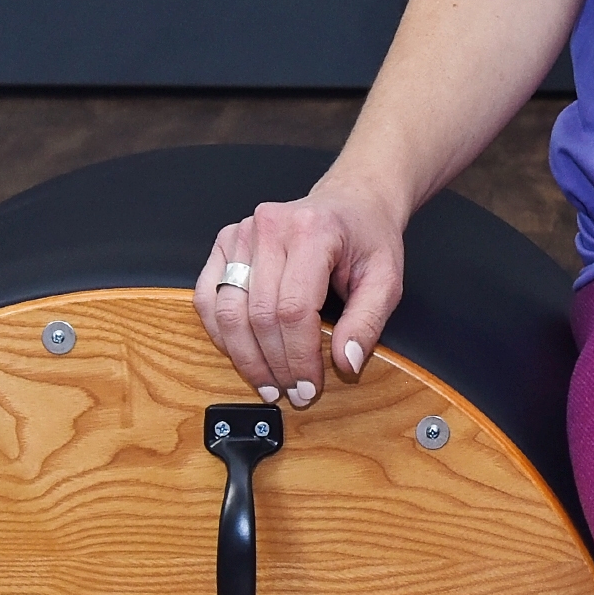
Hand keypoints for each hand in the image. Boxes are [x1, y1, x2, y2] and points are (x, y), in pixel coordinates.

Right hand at [193, 170, 405, 406]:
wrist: (351, 202)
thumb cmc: (367, 238)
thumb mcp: (386, 279)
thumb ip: (368, 322)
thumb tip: (346, 363)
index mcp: (312, 231)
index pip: (294, 309)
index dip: (299, 357)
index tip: (309, 386)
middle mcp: (271, 226)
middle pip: (260, 315)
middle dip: (275, 365)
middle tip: (291, 392)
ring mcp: (243, 232)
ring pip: (228, 311)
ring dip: (245, 357)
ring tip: (267, 383)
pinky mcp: (226, 241)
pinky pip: (208, 297)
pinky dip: (220, 332)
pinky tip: (242, 352)